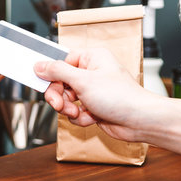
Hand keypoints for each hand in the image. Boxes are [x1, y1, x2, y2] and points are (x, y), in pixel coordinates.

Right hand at [34, 48, 157, 141]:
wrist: (139, 122)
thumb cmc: (121, 97)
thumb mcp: (82, 81)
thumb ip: (57, 71)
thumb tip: (40, 65)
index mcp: (91, 58)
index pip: (61, 62)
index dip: (51, 74)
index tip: (43, 82)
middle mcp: (91, 73)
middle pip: (60, 82)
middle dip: (59, 97)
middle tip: (60, 104)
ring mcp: (91, 91)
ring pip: (65, 99)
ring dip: (69, 109)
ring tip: (79, 112)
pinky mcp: (93, 106)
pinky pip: (74, 111)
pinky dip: (79, 117)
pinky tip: (91, 117)